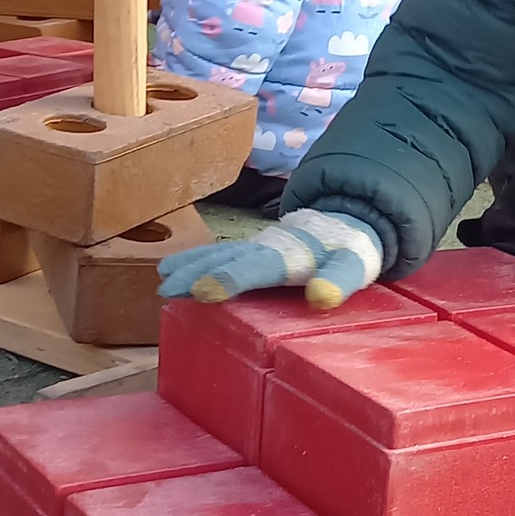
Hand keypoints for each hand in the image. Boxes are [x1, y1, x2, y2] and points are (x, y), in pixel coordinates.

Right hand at [158, 208, 383, 309]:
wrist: (347, 219)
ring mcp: (255, 244)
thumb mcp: (352, 267)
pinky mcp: (250, 247)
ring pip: (217, 252)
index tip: (203, 291)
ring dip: (189, 265)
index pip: (255, 267)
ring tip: (162, 280)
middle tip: (166, 289)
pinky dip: (194, 258)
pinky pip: (217, 251)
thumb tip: (322, 297)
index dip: (229, 278)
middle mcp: (266, 246)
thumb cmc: (347, 251)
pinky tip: (171, 267)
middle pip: (226, 258)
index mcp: (289, 255)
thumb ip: (338, 281)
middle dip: (196, 273)